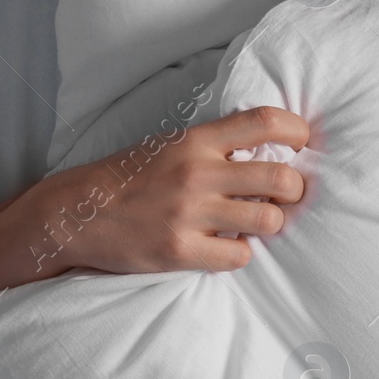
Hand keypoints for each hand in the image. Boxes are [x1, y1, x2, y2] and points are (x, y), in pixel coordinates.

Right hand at [14, 106, 308, 274]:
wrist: (76, 213)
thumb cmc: (131, 177)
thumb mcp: (171, 144)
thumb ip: (216, 144)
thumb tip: (272, 150)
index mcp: (196, 140)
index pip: (264, 122)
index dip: (296, 131)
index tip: (302, 144)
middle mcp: (196, 173)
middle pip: (280, 178)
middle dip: (294, 189)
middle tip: (286, 195)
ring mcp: (189, 213)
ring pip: (268, 220)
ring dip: (270, 224)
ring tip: (255, 223)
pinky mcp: (180, 250)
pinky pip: (240, 256)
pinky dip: (239, 254)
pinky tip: (225, 247)